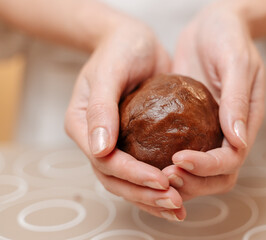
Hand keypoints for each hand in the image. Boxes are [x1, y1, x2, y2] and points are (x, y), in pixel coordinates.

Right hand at [65, 16, 185, 220]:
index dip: (132, 175)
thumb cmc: (120, 49)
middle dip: (145, 194)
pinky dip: (160, 186)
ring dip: (153, 198)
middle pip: (116, 180)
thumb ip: (101, 107)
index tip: (160, 180)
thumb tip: (99, 148)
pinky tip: (181, 193)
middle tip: (175, 202)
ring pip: (129, 182)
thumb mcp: (109, 71)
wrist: (134, 42)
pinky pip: (145, 169)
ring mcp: (116, 143)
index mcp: (82, 126)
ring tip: (179, 207)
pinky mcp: (136, 142)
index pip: (104, 161)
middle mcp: (97, 140)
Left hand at [164, 2, 265, 200]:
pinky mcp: (189, 125)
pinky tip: (144, 158)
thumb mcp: (237, 62)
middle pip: (216, 177)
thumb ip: (238, 100)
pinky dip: (165, 162)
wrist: (212, 26)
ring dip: (177, 179)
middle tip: (162, 175)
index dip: (207, 167)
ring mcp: (207, 131)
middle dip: (192, 182)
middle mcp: (227, 134)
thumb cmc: (229, 38)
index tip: (178, 158)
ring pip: (197, 172)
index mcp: (245, 124)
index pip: (230, 160)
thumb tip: (238, 140)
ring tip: (152, 173)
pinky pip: (179, 150)